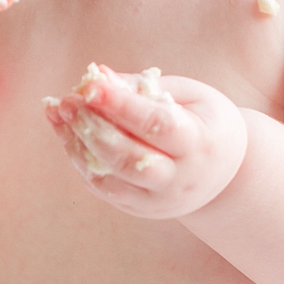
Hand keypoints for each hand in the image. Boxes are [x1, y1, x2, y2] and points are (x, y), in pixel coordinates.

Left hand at [44, 64, 247, 219]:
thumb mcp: (189, 96)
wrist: (225, 175)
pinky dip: (80, 158)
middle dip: (93, 127)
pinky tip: (66, 131)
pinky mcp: (139, 208)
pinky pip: (103, 187)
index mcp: (200, 144)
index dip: (122, 104)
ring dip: (78, 144)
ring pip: (111, 178)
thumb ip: (145, 86)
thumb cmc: (204, 121)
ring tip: (59, 112)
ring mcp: (159, 200)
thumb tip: (99, 75)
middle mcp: (181, 179)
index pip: (157, 125)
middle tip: (66, 101)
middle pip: (130, 158)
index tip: (91, 84)